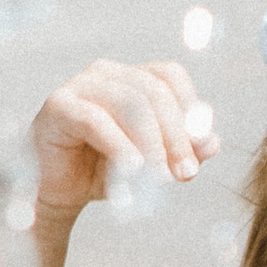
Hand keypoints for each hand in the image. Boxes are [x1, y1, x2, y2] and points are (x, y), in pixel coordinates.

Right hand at [31, 57, 217, 223]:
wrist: (54, 194)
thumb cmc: (102, 173)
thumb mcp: (150, 164)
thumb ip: (181, 151)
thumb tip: (213, 142)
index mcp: (131, 77)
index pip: (170, 76)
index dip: (190, 111)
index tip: (199, 154)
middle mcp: (106, 73)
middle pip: (153, 91)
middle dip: (176, 135)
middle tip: (185, 174)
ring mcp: (79, 85)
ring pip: (129, 103)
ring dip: (151, 144)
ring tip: (159, 178)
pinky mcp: (58, 106)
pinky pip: (96, 120)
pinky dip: (120, 147)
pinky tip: (132, 172)